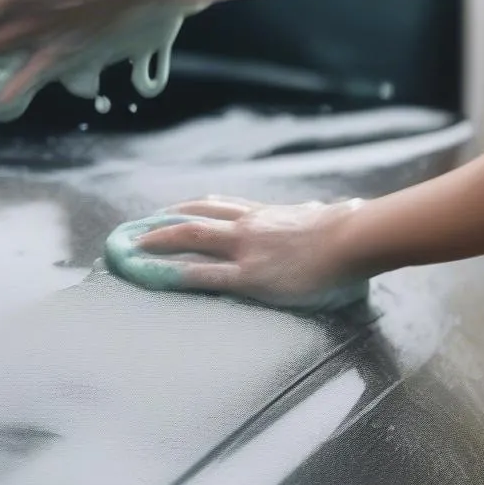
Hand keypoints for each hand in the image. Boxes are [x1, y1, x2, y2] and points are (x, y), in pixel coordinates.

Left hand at [135, 195, 369, 311]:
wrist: (352, 238)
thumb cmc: (344, 230)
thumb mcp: (316, 216)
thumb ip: (305, 215)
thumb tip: (314, 209)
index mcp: (263, 214)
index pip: (215, 206)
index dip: (187, 209)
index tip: (167, 212)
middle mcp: (247, 225)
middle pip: (193, 217)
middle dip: (159, 224)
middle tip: (134, 231)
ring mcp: (246, 248)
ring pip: (190, 237)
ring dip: (156, 242)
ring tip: (131, 251)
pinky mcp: (250, 275)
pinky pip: (204, 274)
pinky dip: (174, 275)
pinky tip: (155, 278)